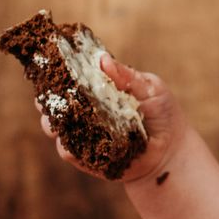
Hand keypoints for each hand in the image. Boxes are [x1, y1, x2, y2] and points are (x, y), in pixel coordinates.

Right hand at [35, 51, 181, 183]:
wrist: (173, 150)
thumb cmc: (163, 113)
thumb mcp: (150, 88)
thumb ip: (127, 76)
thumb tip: (102, 59)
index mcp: (99, 90)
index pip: (72, 79)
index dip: (58, 74)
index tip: (49, 67)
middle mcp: (87, 112)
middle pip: (56, 103)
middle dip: (47, 99)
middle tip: (46, 95)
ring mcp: (85, 135)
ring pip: (57, 128)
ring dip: (52, 123)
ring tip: (55, 119)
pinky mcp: (88, 158)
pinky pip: (70, 153)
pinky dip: (67, 147)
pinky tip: (67, 143)